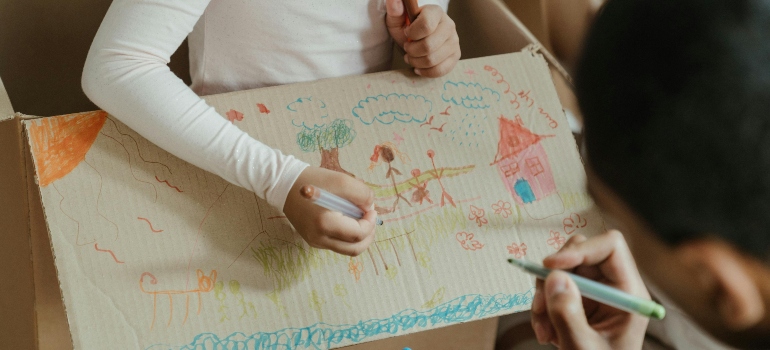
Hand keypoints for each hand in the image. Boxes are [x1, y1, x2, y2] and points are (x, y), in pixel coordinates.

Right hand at [283, 167, 376, 255]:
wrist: (286, 184)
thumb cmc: (314, 180)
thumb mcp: (342, 181)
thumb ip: (362, 195)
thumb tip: (370, 208)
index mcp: (325, 223)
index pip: (358, 234)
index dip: (371, 223)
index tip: (371, 209)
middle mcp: (319, 238)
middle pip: (354, 249)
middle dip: (368, 235)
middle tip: (370, 219)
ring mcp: (315, 242)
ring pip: (347, 249)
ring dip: (359, 237)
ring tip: (360, 219)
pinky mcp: (313, 241)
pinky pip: (337, 244)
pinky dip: (347, 236)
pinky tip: (346, 220)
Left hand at [385, 0, 460, 76]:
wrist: (418, 38)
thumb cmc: (407, 28)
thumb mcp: (397, 20)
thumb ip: (394, 10)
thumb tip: (393, 0)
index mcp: (436, 12)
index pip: (426, 25)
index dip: (412, 34)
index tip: (406, 33)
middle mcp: (449, 25)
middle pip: (429, 46)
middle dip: (412, 51)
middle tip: (407, 48)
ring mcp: (454, 42)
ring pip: (432, 60)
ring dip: (416, 62)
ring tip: (411, 57)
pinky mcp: (455, 56)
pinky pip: (440, 70)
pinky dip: (425, 72)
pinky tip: (418, 67)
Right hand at [531, 230, 648, 348]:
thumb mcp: (583, 349)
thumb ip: (568, 315)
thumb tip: (553, 277)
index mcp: (628, 293)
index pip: (610, 247)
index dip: (581, 249)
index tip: (552, 266)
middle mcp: (612, 286)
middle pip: (580, 252)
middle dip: (553, 276)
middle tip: (541, 305)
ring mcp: (594, 293)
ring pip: (560, 270)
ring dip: (543, 296)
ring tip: (543, 331)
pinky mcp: (577, 301)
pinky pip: (552, 288)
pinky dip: (542, 307)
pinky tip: (546, 334)